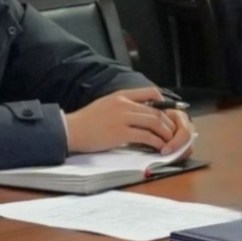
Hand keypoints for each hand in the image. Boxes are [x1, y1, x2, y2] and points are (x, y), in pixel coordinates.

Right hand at [65, 88, 193, 157]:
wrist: (70, 130)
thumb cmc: (85, 121)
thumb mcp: (105, 104)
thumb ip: (121, 106)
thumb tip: (136, 114)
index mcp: (121, 96)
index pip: (150, 92)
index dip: (163, 102)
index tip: (167, 112)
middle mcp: (124, 104)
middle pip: (156, 111)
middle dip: (168, 123)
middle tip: (172, 133)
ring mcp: (123, 118)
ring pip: (154, 123)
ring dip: (165, 134)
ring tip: (168, 142)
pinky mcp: (120, 133)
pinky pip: (146, 137)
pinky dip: (156, 143)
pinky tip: (159, 148)